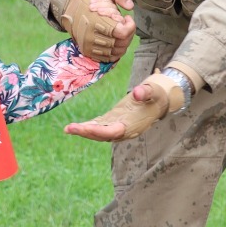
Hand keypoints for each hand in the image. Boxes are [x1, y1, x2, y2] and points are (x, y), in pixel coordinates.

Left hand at [64, 71, 184, 142]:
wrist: (158, 102)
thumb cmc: (157, 96)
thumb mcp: (154, 91)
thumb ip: (147, 92)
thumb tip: (137, 93)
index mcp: (133, 126)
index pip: (114, 131)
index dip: (100, 131)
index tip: (86, 128)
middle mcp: (123, 131)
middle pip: (102, 135)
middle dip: (86, 132)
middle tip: (69, 128)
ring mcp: (117, 127)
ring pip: (98, 133)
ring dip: (83, 131)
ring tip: (67, 129)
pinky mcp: (113, 122)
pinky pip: (98, 127)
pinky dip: (86, 127)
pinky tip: (74, 127)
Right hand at [88, 0, 136, 60]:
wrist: (69, 9)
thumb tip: (130, 7)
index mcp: (95, 21)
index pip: (122, 33)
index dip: (130, 26)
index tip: (126, 17)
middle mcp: (91, 37)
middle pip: (122, 43)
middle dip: (128, 33)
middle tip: (122, 23)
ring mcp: (89, 46)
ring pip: (117, 52)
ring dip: (123, 42)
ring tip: (118, 30)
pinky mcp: (88, 52)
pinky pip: (109, 57)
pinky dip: (116, 50)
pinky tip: (114, 39)